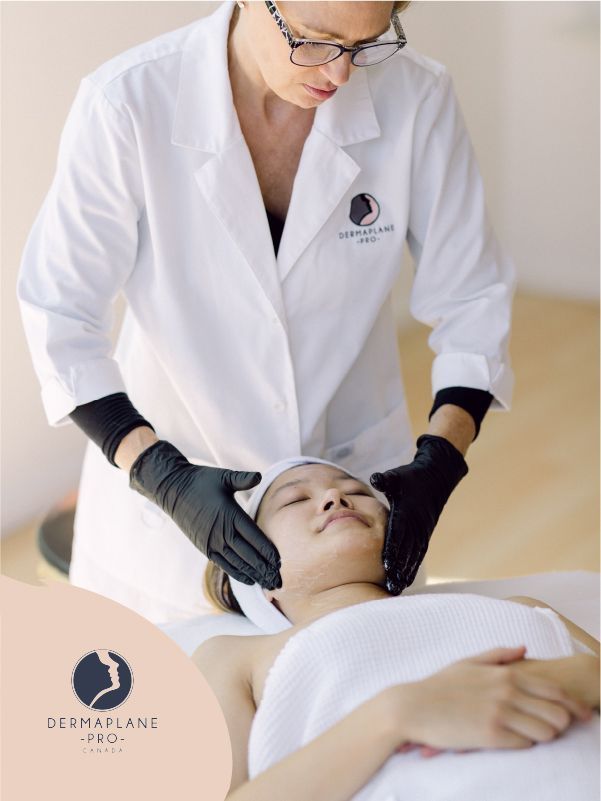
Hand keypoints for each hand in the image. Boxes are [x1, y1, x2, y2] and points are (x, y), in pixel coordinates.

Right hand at [128, 440, 280, 587]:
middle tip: (279, 582)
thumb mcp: (223, 477)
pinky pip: (224, 564)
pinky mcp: (205, 548)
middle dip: (266, 570)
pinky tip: (250, 580)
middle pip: (249, 556)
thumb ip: (242, 479)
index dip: (268, 552)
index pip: (255, 538)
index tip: (280, 563)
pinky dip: (238, 574)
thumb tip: (259, 476)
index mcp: (230, 515)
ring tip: (269, 585)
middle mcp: (222, 533)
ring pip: (238, 564)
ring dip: (255, 575)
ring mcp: (212, 543)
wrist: (173, 490)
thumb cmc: (201, 481)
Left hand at [370, 434, 467, 593]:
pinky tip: (406, 580)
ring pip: (414, 555)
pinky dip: (413, 567)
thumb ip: (385, 479)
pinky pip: (419, 553)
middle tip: (390, 586)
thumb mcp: (397, 476)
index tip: (386, 566)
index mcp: (407, 512)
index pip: (399, 534)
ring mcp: (423, 530)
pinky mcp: (425, 534)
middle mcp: (417, 524)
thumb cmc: (411, 477)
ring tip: (396, 589)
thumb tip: (375, 478)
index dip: (393, 550)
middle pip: (406, 550)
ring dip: (406, 572)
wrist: (437, 476)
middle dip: (398, 569)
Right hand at [387, 645, 591, 752]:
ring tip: (531, 735)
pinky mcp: (491, 735)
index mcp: (505, 674)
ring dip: (543, 736)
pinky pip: (525, 745)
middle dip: (561, 723)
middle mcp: (507, 692)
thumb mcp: (468, 662)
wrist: (414, 706)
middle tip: (553, 728)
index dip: (573, 705)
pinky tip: (511, 740)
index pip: (555, 691)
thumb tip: (523, 648)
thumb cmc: (439, 685)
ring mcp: (499, 713)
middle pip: (557, 713)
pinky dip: (524, 745)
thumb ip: (498, 655)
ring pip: (546, 731)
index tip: (581, 716)